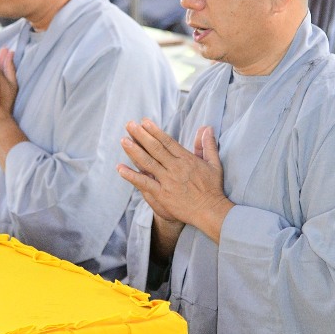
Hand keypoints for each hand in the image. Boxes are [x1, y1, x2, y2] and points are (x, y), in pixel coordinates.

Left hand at [117, 120, 233, 243]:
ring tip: (123, 140)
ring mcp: (168, 181)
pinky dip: (131, 176)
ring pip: (148, 163)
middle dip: (141, 135)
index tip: (144, 122)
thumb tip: (206, 127)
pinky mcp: (162, 194)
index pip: (167, 141)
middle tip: (129, 124)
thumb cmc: (212, 188)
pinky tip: (120, 169)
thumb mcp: (214, 164)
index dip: (154, 131)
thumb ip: (208, 145)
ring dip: (134, 151)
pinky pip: (144, 183)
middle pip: (155, 148)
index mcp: (186, 159)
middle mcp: (175, 168)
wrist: (210, 211)